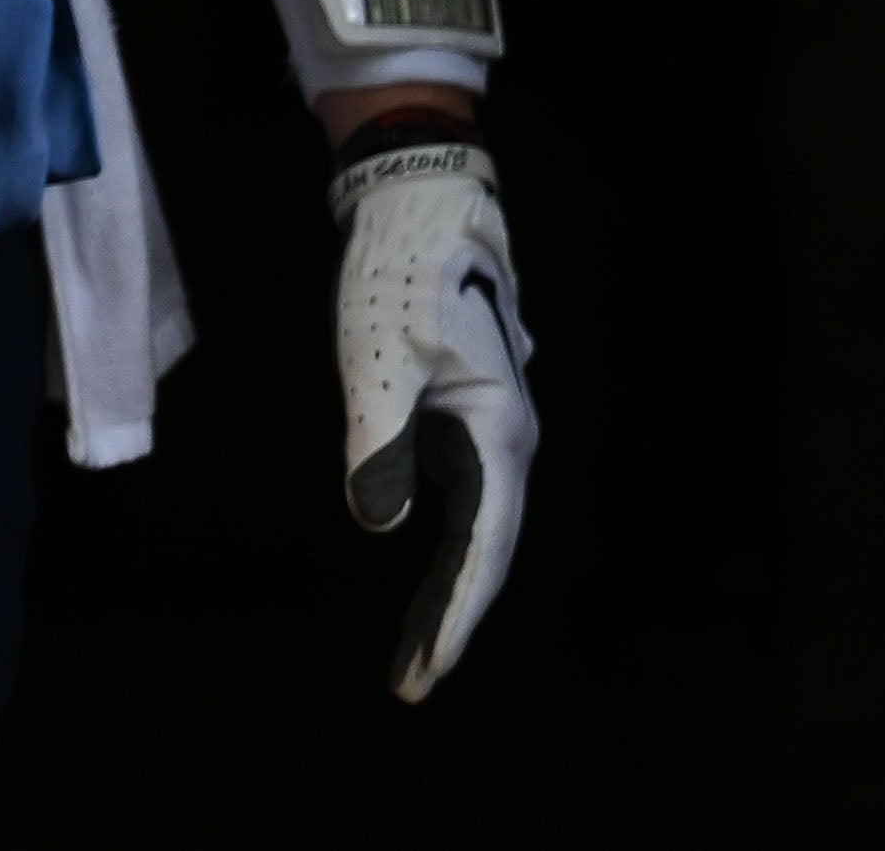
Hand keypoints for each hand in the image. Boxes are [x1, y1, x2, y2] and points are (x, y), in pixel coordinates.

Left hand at [330, 130, 537, 699]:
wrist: (423, 201)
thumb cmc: (402, 273)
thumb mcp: (379, 355)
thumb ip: (380, 440)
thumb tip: (378, 522)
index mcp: (499, 432)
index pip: (484, 547)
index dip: (457, 615)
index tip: (430, 672)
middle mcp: (506, 439)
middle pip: (485, 549)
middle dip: (449, 618)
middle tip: (412, 682)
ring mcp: (489, 427)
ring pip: (474, 527)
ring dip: (445, 587)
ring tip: (412, 649)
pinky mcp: (464, 412)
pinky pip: (459, 495)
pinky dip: (439, 541)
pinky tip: (415, 568)